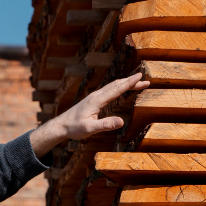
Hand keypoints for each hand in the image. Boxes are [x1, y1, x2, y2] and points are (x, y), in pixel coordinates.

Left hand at [30, 72, 149, 157]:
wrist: (61, 125)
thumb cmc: (74, 128)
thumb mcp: (90, 129)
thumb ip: (105, 125)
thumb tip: (121, 122)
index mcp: (97, 100)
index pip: (116, 89)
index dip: (129, 83)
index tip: (140, 76)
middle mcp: (96, 95)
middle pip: (116, 85)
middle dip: (131, 82)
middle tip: (145, 80)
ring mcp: (94, 97)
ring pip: (113, 86)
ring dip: (126, 84)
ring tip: (138, 83)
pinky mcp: (93, 100)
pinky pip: (109, 90)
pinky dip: (118, 87)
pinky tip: (121, 89)